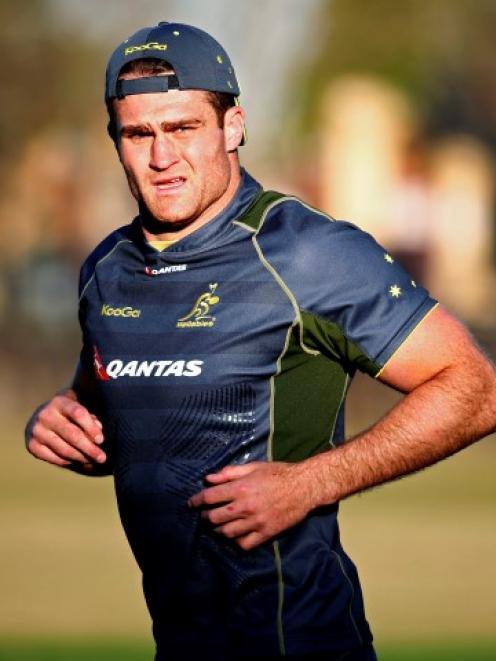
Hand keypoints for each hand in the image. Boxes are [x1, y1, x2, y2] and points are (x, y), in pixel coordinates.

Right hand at [26, 390, 105, 468]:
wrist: (45, 417)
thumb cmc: (71, 412)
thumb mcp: (82, 406)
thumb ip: (92, 417)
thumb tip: (98, 431)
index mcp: (60, 401)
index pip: (78, 413)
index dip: (91, 428)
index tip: (101, 440)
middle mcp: (45, 415)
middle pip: (72, 435)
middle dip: (89, 448)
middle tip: (102, 458)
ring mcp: (36, 431)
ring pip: (64, 450)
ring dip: (82, 458)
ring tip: (94, 461)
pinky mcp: (32, 445)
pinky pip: (55, 458)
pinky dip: (70, 462)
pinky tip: (80, 462)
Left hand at [188, 461, 316, 549]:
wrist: (304, 487)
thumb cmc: (278, 473)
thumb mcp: (254, 467)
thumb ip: (230, 473)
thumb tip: (209, 478)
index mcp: (241, 488)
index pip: (210, 497)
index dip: (196, 501)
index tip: (191, 504)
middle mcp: (245, 507)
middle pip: (214, 517)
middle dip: (206, 516)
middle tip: (206, 515)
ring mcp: (255, 522)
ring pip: (227, 533)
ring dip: (219, 530)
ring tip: (219, 525)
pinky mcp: (266, 533)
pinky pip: (244, 544)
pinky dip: (236, 541)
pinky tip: (236, 535)